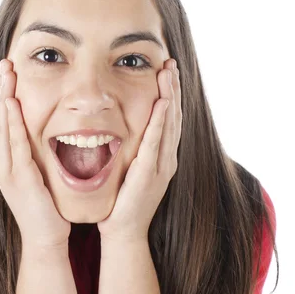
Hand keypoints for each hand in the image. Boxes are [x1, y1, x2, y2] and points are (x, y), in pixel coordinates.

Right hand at [0, 58, 70, 248]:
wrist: (45, 237)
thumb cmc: (45, 205)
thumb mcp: (36, 172)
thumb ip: (33, 151)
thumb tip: (40, 130)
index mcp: (4, 159)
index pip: (1, 120)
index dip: (2, 95)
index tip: (6, 72)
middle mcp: (1, 162)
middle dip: (1, 89)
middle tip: (5, 64)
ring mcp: (7, 170)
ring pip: (2, 126)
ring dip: (4, 98)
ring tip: (6, 75)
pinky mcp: (19, 177)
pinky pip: (15, 144)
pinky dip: (12, 122)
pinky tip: (12, 104)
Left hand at [97, 58, 181, 241]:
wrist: (123, 230)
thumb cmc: (123, 200)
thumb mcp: (130, 167)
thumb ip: (132, 147)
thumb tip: (120, 124)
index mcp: (163, 156)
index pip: (169, 119)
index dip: (170, 94)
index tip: (167, 71)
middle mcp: (167, 158)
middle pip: (174, 117)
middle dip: (173, 88)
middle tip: (170, 63)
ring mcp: (161, 167)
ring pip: (169, 125)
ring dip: (170, 97)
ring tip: (169, 74)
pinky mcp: (149, 174)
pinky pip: (155, 144)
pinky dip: (159, 123)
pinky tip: (162, 105)